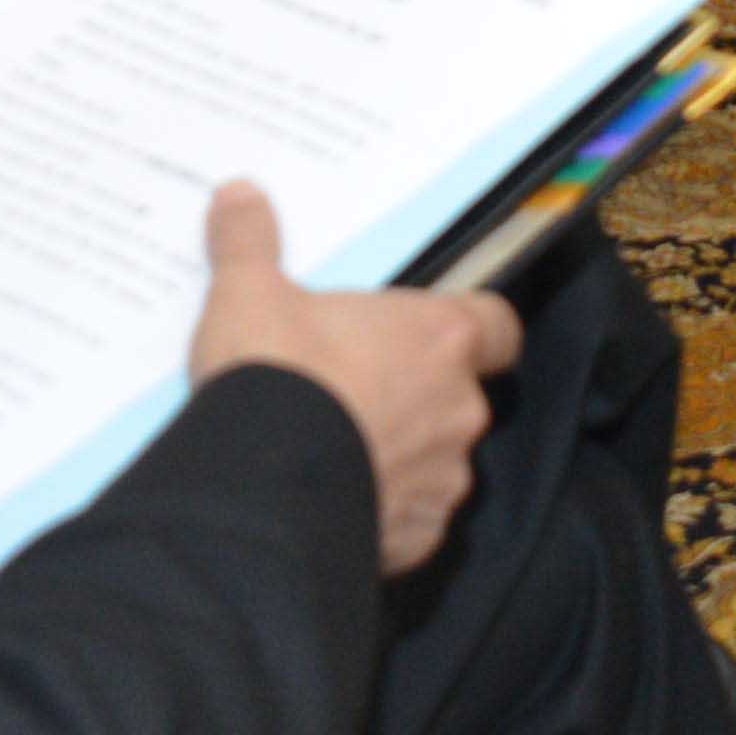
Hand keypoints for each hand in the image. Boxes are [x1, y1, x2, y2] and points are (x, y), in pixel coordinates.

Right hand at [184, 178, 517, 570]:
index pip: (497, 325)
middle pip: (457, 395)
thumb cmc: (275, 376)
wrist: (258, 488)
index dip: (474, 328)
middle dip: (414, 395)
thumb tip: (238, 195)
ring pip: (435, 462)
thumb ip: (250, 242)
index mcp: (439, 338)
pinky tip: (332, 501)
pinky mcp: (416, 539)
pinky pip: (409, 522)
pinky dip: (381, 513)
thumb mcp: (249, 294)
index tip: (435, 330)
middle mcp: (458, 409)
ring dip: (398, 456)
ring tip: (334, 449)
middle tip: (352, 388)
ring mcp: (442, 480)